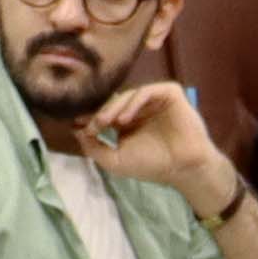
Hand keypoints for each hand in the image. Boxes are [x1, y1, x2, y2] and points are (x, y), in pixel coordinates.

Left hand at [76, 81, 232, 203]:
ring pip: (128, 94)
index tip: (75, 124)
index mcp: (127, 121)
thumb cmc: (152, 166)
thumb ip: (94, 148)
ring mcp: (154, 100)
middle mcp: (139, 108)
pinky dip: (134, 102)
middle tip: (90, 124)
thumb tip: (75, 131)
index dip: (89, 117)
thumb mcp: (115, 161)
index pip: (105, 112)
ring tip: (105, 122)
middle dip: (100, 112)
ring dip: (113, 107)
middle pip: (114, 101)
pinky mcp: (169, 94)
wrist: (182, 168)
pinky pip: (147, 91)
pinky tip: (125, 118)